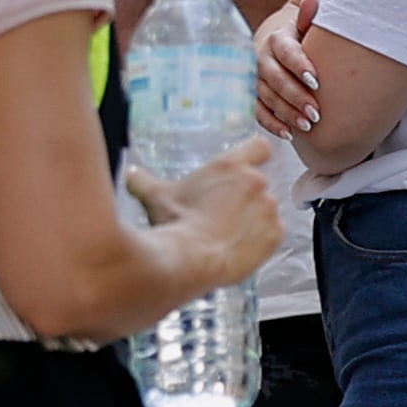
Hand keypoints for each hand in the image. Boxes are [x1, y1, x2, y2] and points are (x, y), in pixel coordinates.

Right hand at [127, 135, 279, 290]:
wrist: (189, 260)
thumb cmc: (175, 223)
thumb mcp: (155, 196)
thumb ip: (144, 180)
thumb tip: (132, 173)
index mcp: (230, 165)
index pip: (259, 147)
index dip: (254, 157)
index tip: (243, 171)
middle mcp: (255, 182)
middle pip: (258, 183)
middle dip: (244, 197)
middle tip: (222, 213)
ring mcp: (268, 209)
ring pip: (265, 210)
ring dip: (252, 219)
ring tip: (228, 234)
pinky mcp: (275, 235)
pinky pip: (272, 233)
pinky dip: (260, 240)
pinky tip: (238, 248)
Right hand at [255, 0, 320, 138]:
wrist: (277, 46)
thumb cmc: (298, 37)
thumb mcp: (304, 25)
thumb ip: (309, 15)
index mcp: (276, 39)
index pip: (286, 53)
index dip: (300, 66)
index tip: (317, 81)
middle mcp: (261, 58)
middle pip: (276, 79)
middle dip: (296, 97)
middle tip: (316, 112)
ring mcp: (254, 79)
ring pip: (268, 98)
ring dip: (287, 113)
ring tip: (308, 126)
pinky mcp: (252, 95)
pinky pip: (258, 112)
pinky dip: (272, 124)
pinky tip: (289, 133)